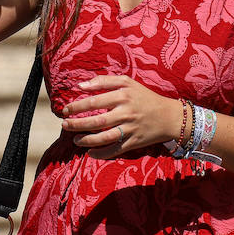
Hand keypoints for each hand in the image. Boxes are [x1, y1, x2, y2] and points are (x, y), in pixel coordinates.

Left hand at [60, 75, 179, 159]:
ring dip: (86, 140)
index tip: (65, 110)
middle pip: (96, 121)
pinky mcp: (134, 142)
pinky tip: (90, 152)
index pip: (94, 102)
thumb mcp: (128, 82)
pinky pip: (115, 150)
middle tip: (64, 125)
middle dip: (77, 125)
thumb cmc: (145, 97)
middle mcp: (126, 113)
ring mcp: (130, 129)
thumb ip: (104, 81)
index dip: (76, 107)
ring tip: (75, 140)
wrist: (169, 116)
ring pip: (104, 138)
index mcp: (123, 96)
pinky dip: (101, 154)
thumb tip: (80, 85)